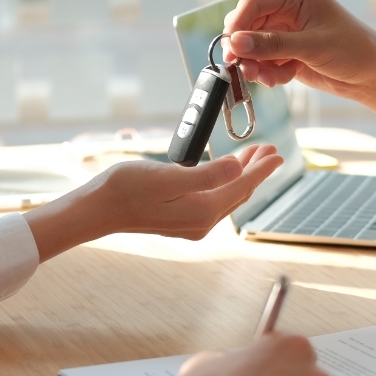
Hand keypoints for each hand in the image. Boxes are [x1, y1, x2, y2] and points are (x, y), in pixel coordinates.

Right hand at [24, 144, 282, 261]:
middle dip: (255, 171)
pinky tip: (223, 172)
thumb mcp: (168, 176)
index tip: (278, 153)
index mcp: (203, 211)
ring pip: (227, 197)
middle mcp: (202, 222)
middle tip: (269, 150)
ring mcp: (192, 225)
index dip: (262, 169)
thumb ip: (206, 174)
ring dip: (241, 176)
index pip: (242, 186)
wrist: (98, 209)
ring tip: (251, 157)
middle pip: (239, 193)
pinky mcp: (181, 221)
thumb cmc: (127, 189)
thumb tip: (238, 169)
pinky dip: (224, 184)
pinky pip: (214, 201)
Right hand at [222, 0, 375, 141]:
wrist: (372, 75)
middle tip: (245, 70)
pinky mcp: (285, 49)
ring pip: (251, 46)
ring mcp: (284, 28)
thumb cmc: (353, 50)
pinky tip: (281, 79)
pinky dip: (267, 72)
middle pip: (247, 25)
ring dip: (255, 65)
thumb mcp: (312, 47)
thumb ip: (272, 45)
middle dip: (246, 50)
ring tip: (268, 79)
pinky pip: (262, 59)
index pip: (252, 4)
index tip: (230, 51)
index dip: (237, 27)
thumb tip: (236, 43)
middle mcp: (286, 6)